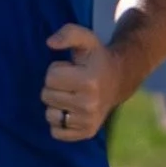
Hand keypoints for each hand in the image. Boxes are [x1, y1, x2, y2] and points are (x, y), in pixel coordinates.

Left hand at [42, 23, 123, 141]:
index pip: (50, 77)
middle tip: (72, 83)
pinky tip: (72, 110)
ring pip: (50, 115)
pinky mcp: (87, 133)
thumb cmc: (96, 59)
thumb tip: (50, 43)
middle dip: (55, 87)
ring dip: (56, 104)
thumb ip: (68, 33)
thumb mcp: (86, 40)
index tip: (71, 69)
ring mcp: (88, 121)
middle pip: (47, 96)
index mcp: (89, 81)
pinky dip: (59, 122)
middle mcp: (90, 104)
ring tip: (71, 96)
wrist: (119, 80)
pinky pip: (56, 132)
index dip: (57, 70)